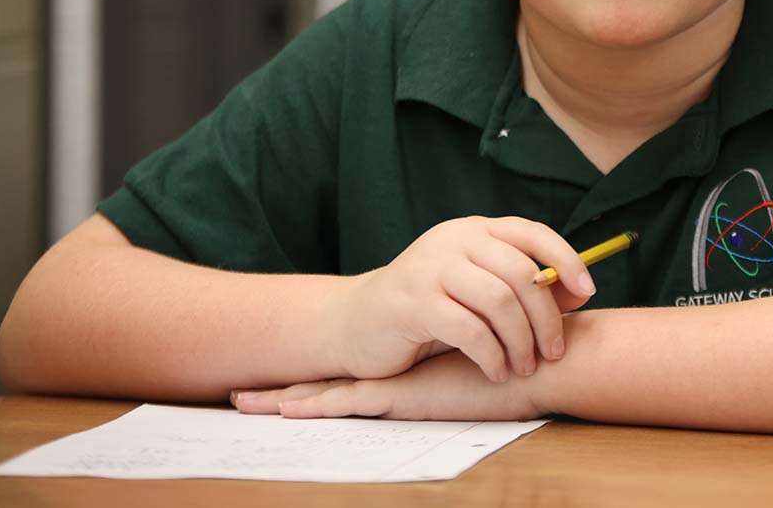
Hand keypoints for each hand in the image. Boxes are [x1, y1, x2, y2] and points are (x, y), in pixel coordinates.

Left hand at [231, 350, 543, 421]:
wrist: (536, 364)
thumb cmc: (518, 368)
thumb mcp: (478, 376)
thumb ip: (460, 372)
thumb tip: (457, 380)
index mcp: (405, 373)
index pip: (348, 376)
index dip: (311, 376)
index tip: (272, 384)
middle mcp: (395, 373)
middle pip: (326, 379)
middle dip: (282, 386)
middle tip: (236, 394)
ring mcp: (395, 381)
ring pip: (325, 391)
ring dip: (281, 397)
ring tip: (240, 402)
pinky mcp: (402, 393)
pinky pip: (346, 403)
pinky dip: (313, 406)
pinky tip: (283, 408)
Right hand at [337, 216, 593, 382]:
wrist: (358, 322)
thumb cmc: (430, 308)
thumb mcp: (477, 289)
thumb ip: (521, 287)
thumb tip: (579, 291)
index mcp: (474, 229)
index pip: (531, 232)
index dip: (566, 259)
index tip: (589, 290)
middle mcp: (454, 240)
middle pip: (520, 273)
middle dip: (545, 317)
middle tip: (552, 352)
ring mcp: (430, 268)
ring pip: (498, 301)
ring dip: (521, 341)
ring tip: (524, 367)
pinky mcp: (413, 303)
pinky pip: (469, 330)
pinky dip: (492, 356)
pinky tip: (496, 372)